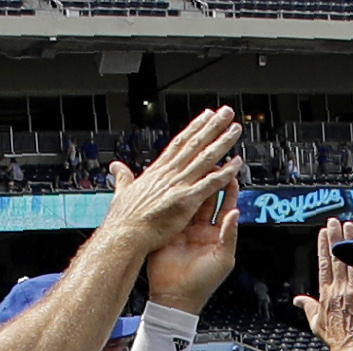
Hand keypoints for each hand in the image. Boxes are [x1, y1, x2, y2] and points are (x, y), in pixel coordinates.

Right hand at [100, 109, 243, 261]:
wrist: (124, 235)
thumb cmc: (123, 220)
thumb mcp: (121, 192)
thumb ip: (123, 178)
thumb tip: (116, 166)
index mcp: (157, 171)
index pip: (179, 144)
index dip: (194, 128)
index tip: (205, 116)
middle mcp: (169, 173)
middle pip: (195, 144)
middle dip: (212, 127)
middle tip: (226, 112)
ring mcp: (179, 185)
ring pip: (205, 159)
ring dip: (222, 143)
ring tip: (235, 129)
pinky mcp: (186, 200)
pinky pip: (210, 184)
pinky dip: (225, 173)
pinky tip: (236, 163)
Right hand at [142, 181, 238, 315]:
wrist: (175, 297)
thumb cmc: (202, 283)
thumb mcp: (223, 258)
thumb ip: (229, 234)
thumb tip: (236, 213)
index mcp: (216, 235)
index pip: (225, 207)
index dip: (229, 191)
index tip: (232, 174)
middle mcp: (200, 229)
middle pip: (207, 199)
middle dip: (210, 181)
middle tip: (213, 163)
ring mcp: (183, 229)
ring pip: (190, 201)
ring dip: (193, 186)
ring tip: (196, 169)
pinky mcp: (168, 231)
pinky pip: (173, 211)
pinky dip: (175, 198)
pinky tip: (176, 184)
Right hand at [293, 218, 352, 350]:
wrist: (349, 347)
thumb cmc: (334, 337)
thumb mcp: (315, 322)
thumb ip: (307, 307)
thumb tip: (297, 300)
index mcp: (326, 294)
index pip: (323, 265)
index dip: (322, 247)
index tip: (323, 233)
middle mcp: (339, 289)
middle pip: (336, 258)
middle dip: (334, 238)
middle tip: (335, 222)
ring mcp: (352, 291)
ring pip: (350, 261)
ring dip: (349, 242)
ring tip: (349, 226)